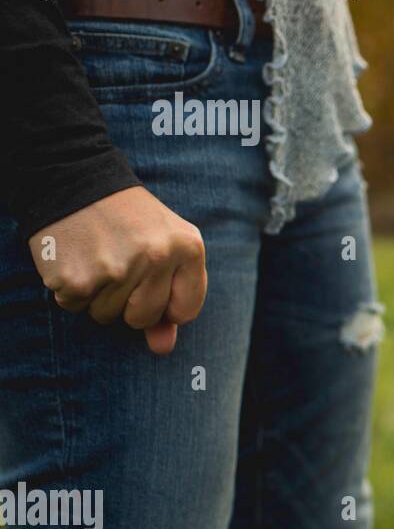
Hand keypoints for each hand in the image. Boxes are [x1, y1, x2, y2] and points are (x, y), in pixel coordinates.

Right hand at [27, 186, 207, 354]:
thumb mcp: (165, 247)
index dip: (165, 306)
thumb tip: (163, 349)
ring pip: (106, 315)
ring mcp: (117, 269)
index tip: (150, 284)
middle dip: (127, 302)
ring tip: (96, 256)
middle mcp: (157, 258)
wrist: (75, 179)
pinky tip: (74, 258)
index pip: (184, 311)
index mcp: (189, 248)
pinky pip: (74, 306)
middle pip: (142, 318)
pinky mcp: (77, 277)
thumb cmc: (127, 221)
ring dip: (96, 294)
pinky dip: (70, 289)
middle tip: (117, 264)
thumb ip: (172, 298)